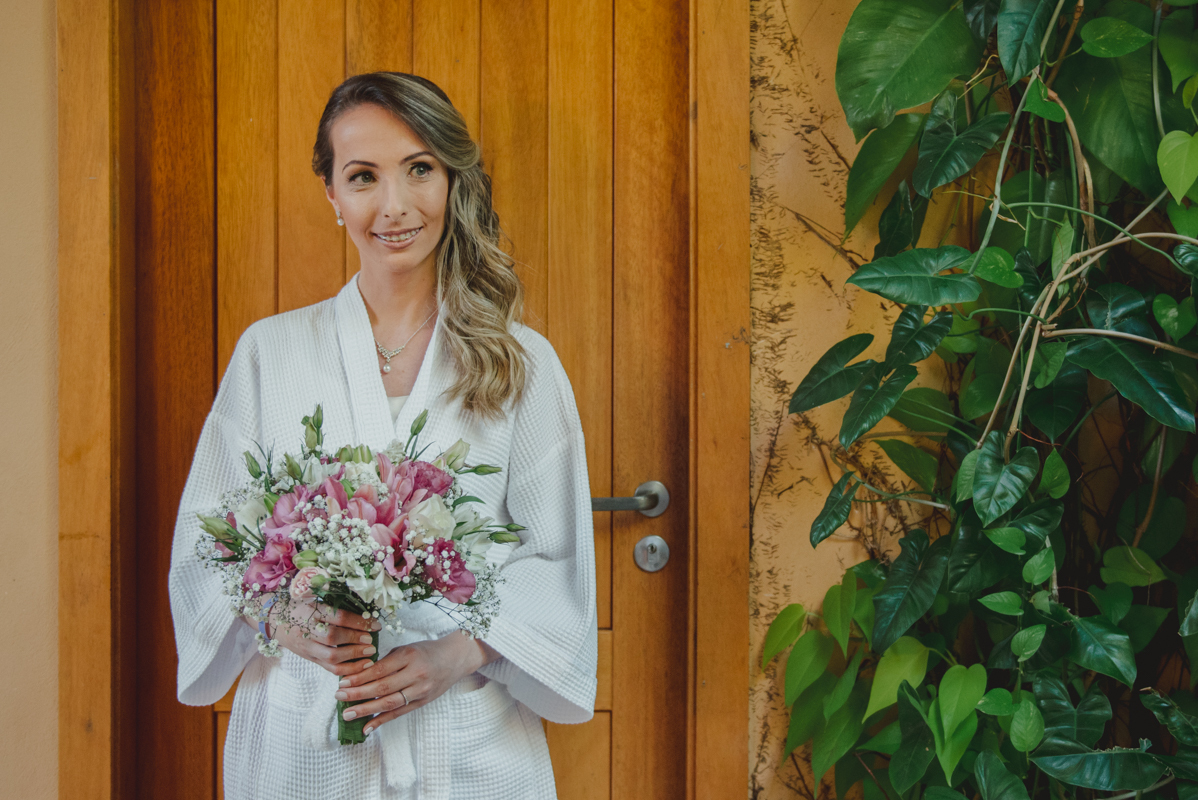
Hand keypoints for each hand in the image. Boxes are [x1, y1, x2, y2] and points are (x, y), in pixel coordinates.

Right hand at [244, 601, 379, 677]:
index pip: (337, 617)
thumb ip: (336, 603)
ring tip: (370, 654)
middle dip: (355, 640)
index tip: (375, 624)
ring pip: (330, 657)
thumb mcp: (315, 597)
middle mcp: (308, 630)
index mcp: (311, 611)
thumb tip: (366, 609)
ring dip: (353, 657)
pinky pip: (329, 668)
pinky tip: (361, 667)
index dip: (358, 621)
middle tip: (371, 641)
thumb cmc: (300, 606)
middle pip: (332, 637)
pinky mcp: (310, 658)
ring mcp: (308, 647)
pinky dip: (347, 670)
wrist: (274, 619)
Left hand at [333, 631, 498, 733]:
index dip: (360, 678)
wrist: (455, 658)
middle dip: (358, 694)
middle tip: (339, 697)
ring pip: (390, 703)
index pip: (380, 670)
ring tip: (348, 714)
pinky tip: (366, 727)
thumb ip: (386, 662)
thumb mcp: (406, 649)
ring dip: (366, 710)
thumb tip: (360, 677)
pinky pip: (399, 713)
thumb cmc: (427, 651)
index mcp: (409, 656)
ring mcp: (421, 690)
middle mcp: (416, 674)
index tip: (342, 683)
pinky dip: (382, 721)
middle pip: (383, 687)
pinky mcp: (423, 702)